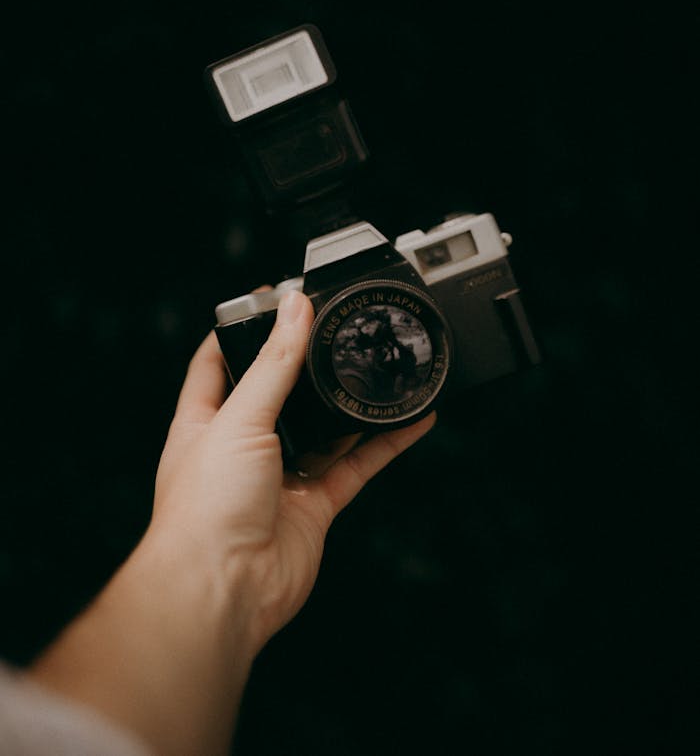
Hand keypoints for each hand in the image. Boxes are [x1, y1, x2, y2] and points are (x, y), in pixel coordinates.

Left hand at [150, 288, 435, 652]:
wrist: (224, 589)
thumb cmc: (205, 511)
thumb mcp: (239, 419)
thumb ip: (274, 364)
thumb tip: (294, 309)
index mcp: (204, 423)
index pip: (218, 363)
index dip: (243, 332)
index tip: (274, 303)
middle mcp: (240, 449)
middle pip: (277, 395)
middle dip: (305, 368)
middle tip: (338, 331)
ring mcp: (279, 479)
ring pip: (324, 431)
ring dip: (350, 406)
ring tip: (379, 368)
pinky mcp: (313, 508)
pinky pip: (356, 467)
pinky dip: (385, 445)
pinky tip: (411, 421)